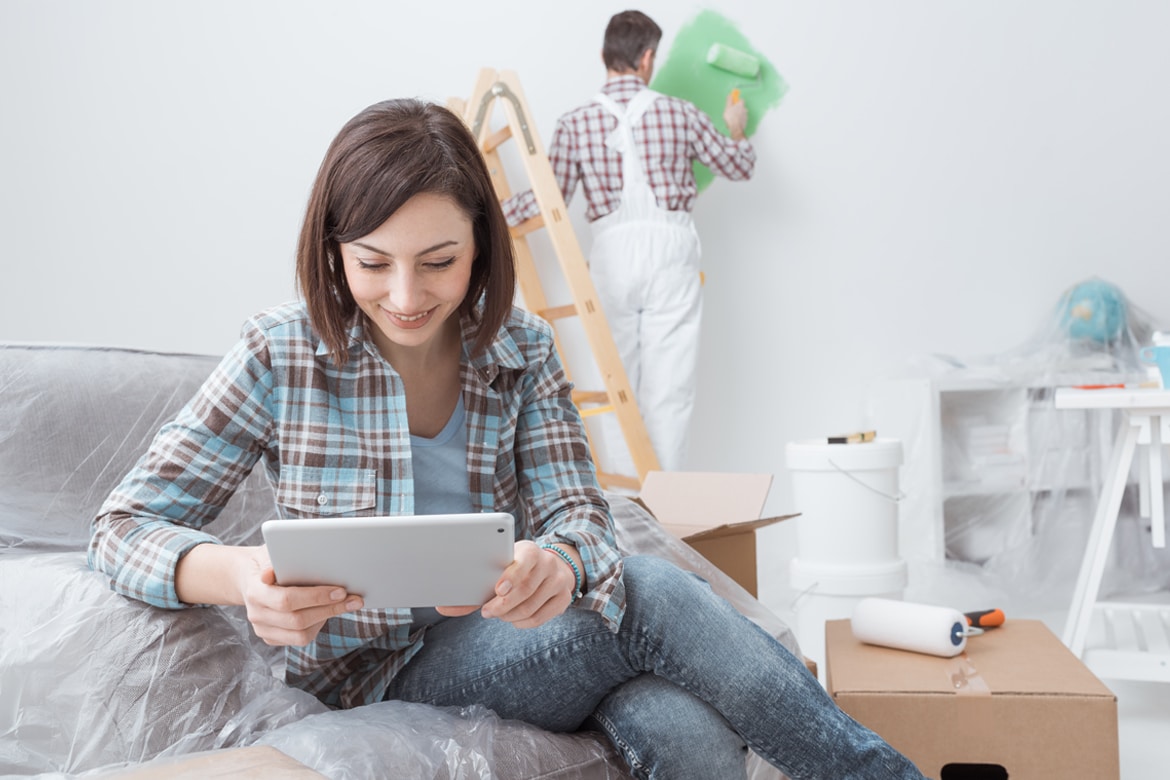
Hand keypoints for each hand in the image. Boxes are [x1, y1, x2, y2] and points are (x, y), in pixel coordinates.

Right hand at [239, 546, 363, 645]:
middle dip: (330, 609)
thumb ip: (275, 560)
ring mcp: (263, 629)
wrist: (250, 577)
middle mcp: (256, 614)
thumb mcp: (269, 552)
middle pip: (297, 620)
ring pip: (301, 635)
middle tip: (354, 599)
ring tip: (345, 605)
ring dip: (327, 618)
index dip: (316, 597)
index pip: (287, 600)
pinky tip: (328, 611)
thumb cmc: (267, 561)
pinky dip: (318, 626)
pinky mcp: (272, 638)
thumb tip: (273, 571)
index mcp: (254, 592)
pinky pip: (300, 639)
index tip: (341, 591)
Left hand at [469, 540, 577, 628]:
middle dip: (502, 605)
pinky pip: (539, 618)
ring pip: (530, 608)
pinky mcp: (564, 598)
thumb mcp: (500, 567)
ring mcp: (559, 581)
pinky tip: (512, 619)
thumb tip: (444, 608)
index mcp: (530, 550)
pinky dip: (521, 623)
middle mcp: (548, 563)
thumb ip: (474, 587)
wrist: (549, 568)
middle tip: (487, 612)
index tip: (498, 589)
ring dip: (509, 615)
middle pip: (525, 590)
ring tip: (498, 614)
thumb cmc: (514, 569)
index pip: (524, 561)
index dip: (511, 576)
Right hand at [723, 92, 747, 140]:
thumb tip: (730, 95)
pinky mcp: (745, 121)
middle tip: (731, 112)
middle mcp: (745, 109)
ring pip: (741, 113)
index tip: (733, 103)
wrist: (736, 128)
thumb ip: (729, 101)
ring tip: (732, 118)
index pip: (741, 100)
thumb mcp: (728, 107)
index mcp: (741, 105)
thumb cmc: (731, 117)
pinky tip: (734, 122)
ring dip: (738, 114)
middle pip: (741, 107)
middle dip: (737, 108)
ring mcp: (746, 116)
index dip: (737, 101)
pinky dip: (738, 120)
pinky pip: (742, 119)